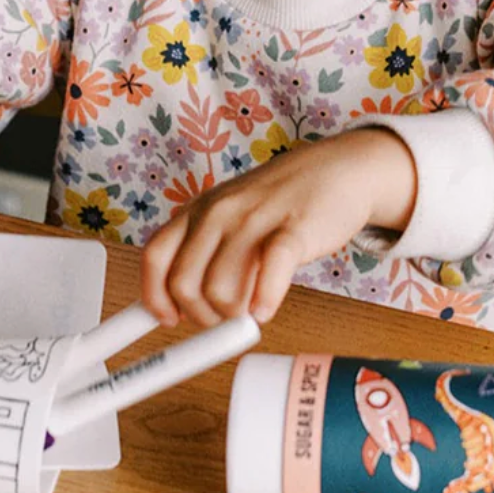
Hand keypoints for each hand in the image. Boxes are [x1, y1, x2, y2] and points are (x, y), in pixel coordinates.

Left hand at [140, 128, 415, 327]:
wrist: (338, 169)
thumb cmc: (282, 200)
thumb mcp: (231, 215)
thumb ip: (207, 250)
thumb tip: (181, 304)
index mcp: (199, 210)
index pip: (155, 257)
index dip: (155, 297)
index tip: (168, 321)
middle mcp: (219, 212)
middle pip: (182, 282)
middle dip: (199, 316)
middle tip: (222, 322)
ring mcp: (254, 219)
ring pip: (219, 289)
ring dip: (232, 316)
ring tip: (251, 311)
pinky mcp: (292, 229)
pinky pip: (269, 273)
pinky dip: (264, 301)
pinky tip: (267, 308)